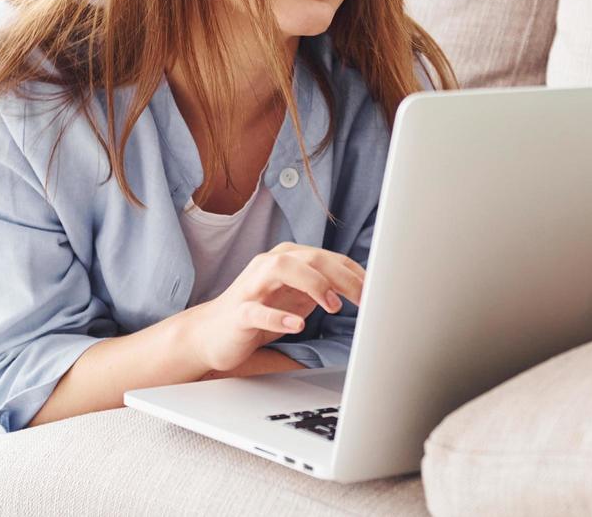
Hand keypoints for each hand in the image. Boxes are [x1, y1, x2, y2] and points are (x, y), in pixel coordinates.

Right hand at [183, 242, 364, 373]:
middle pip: (311, 258)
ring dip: (313, 284)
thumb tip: (364, 290)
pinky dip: (278, 317)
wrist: (211, 334)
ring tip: (333, 306)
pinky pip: (257, 311)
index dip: (356, 272)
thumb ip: (324, 288)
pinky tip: (297, 326)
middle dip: (343, 277)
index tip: (379, 289)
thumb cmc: (260, 312)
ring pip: (283, 269)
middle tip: (366, 299)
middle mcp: (270, 265)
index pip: (329, 258)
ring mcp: (252, 286)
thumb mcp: (297, 297)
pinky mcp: (239, 312)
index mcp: (288, 259)